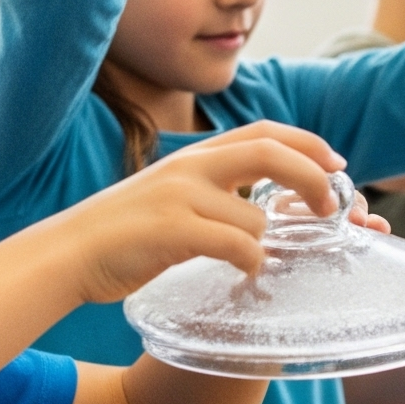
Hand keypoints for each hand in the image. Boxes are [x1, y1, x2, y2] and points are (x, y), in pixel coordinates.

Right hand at [50, 122, 347, 303]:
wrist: (68, 252)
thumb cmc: (124, 232)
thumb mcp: (171, 195)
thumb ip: (213, 191)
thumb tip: (263, 208)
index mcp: (195, 157)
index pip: (264, 132)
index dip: (307, 143)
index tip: (336, 163)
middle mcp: (191, 168)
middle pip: (271, 154)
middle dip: (313, 176)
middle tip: (332, 205)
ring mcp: (180, 197)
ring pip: (255, 216)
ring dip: (266, 242)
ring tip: (254, 260)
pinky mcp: (172, 230)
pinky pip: (236, 244)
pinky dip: (251, 260)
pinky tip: (246, 271)